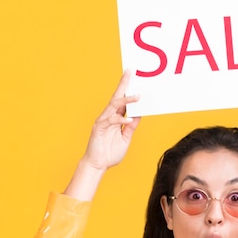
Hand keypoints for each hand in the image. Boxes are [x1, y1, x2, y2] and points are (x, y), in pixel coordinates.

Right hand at [64, 72, 140, 199]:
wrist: (98, 165)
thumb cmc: (110, 152)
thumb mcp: (126, 137)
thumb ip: (132, 126)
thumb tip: (139, 114)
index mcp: (115, 118)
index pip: (122, 100)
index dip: (127, 89)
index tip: (134, 77)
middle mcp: (109, 116)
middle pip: (117, 97)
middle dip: (123, 84)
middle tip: (130, 72)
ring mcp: (103, 121)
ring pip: (114, 106)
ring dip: (125, 100)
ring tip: (137, 96)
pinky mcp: (99, 129)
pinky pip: (110, 121)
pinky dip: (120, 120)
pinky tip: (129, 120)